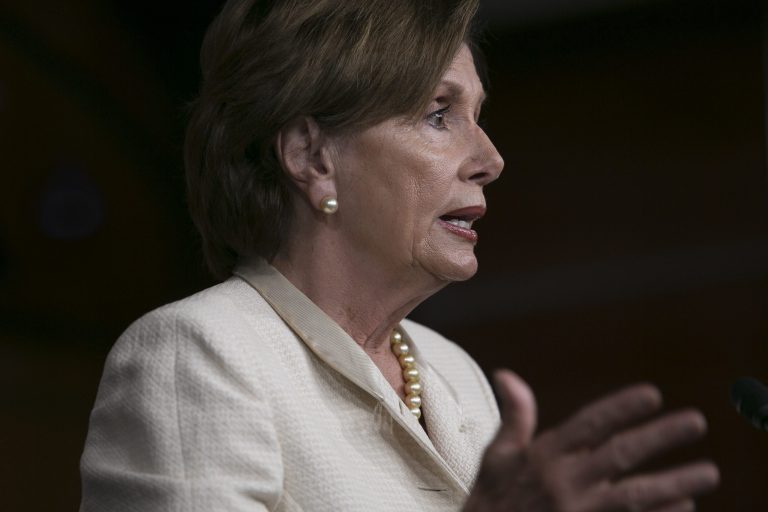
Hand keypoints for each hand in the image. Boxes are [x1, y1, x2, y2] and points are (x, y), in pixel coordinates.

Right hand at [464, 370, 718, 511]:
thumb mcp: (496, 457)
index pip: (588, 424)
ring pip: (635, 496)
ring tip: (707, 472)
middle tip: (695, 422)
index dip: (620, 408)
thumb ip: (514, 416)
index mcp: (542, 457)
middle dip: (660, 437)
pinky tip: (684, 506)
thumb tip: (506, 373)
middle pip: (619, 454)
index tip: (652, 394)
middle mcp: (563, 483)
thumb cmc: (490, 501)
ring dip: (675, 483)